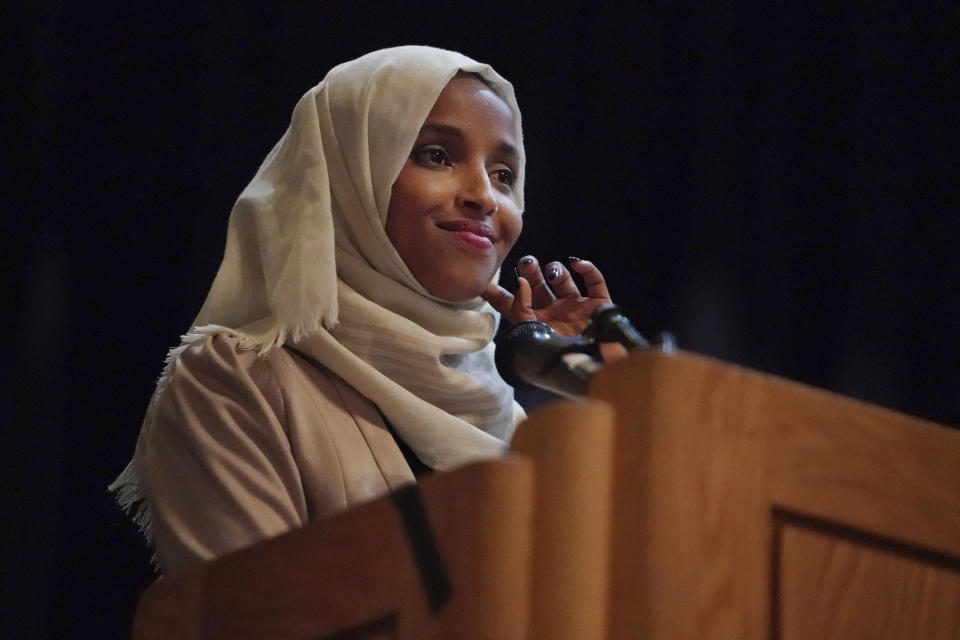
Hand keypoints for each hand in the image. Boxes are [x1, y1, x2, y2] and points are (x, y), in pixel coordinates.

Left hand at [483, 256, 628, 362]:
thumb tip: (519, 282)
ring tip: (552, 271)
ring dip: (556, 270)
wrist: (595, 369)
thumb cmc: (559, 358)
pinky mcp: (598, 306)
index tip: (485, 279)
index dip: (497, 293)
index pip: (512, 305)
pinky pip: (595, 282)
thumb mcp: (531, 334)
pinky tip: (577, 264)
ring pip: (563, 281)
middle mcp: (554, 314)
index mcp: (536, 324)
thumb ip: (521, 309)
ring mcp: (576, 309)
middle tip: (527, 262)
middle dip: (531, 272)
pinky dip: (588, 270)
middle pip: (538, 287)